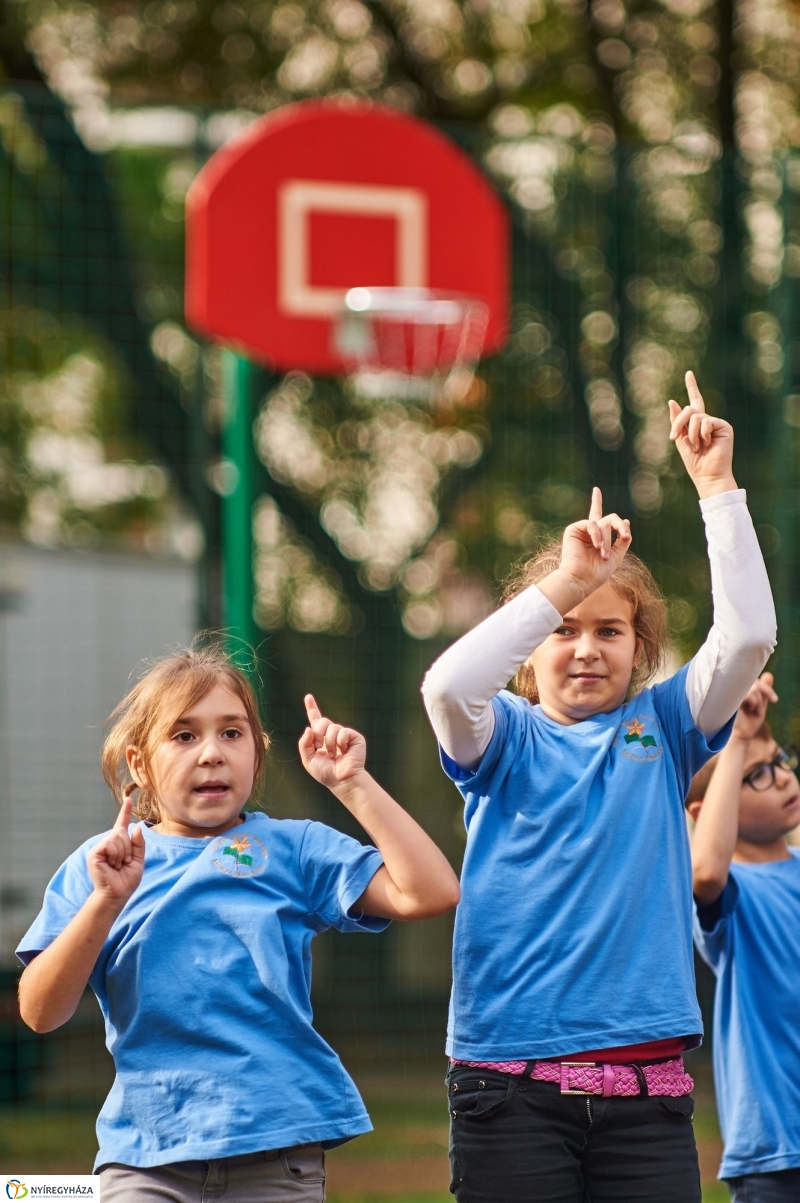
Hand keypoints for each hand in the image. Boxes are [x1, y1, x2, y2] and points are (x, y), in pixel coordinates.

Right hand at [87, 793, 144, 907]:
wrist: (117, 895)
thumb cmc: (126, 880)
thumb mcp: (138, 861)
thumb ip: (139, 844)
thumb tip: (137, 828)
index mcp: (118, 844)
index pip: (122, 824)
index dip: (125, 811)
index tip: (129, 799)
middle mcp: (108, 843)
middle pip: (122, 833)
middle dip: (128, 849)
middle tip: (123, 863)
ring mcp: (100, 848)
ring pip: (117, 838)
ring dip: (122, 854)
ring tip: (117, 866)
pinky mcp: (94, 853)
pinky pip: (110, 845)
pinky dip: (115, 855)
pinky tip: (111, 865)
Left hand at [298, 694, 366, 790]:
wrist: (341, 780)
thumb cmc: (326, 773)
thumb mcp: (308, 759)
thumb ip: (304, 743)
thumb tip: (309, 728)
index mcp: (321, 738)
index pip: (316, 720)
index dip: (312, 708)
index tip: (308, 697)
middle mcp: (333, 734)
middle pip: (322, 721)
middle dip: (318, 733)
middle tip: (320, 747)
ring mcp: (344, 735)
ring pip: (332, 727)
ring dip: (330, 743)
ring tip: (334, 755)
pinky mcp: (354, 737)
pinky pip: (343, 731)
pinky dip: (340, 742)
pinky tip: (344, 751)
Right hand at [558, 487, 631, 595]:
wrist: (581, 579)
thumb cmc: (598, 572)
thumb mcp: (617, 556)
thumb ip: (622, 539)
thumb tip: (626, 521)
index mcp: (599, 537)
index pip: (602, 518)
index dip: (596, 502)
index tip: (595, 490)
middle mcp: (590, 531)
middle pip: (610, 518)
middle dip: (620, 527)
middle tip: (625, 537)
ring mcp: (582, 530)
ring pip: (603, 524)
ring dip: (607, 540)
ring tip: (603, 554)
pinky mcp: (573, 529)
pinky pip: (592, 524)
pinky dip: (597, 535)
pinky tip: (597, 546)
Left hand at [668, 371, 736, 498]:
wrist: (707, 475)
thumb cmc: (694, 462)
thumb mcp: (681, 440)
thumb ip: (677, 421)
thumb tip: (672, 401)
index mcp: (697, 424)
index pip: (695, 401)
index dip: (692, 387)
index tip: (689, 373)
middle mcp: (707, 421)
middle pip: (689, 409)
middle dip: (678, 423)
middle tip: (674, 438)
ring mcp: (716, 423)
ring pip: (695, 416)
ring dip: (691, 434)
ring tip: (697, 447)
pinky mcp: (724, 426)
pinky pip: (705, 422)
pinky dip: (701, 434)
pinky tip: (708, 444)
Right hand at [732, 672, 777, 742]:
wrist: (742, 734)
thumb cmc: (749, 720)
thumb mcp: (760, 704)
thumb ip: (763, 691)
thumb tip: (769, 674)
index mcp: (741, 690)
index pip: (756, 681)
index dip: (767, 689)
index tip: (775, 700)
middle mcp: (735, 690)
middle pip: (756, 683)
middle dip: (763, 696)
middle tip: (760, 711)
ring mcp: (732, 693)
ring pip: (753, 688)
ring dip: (759, 701)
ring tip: (755, 711)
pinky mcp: (731, 699)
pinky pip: (748, 693)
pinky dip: (753, 702)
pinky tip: (750, 710)